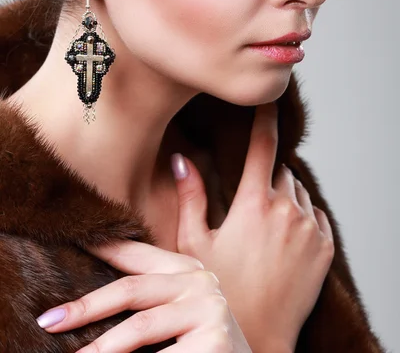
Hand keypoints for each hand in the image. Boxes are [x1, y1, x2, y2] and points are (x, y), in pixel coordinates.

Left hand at [36, 241, 251, 352]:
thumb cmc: (200, 337)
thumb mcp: (180, 303)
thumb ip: (150, 287)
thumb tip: (94, 284)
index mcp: (186, 267)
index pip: (136, 254)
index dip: (102, 247)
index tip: (71, 241)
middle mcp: (199, 281)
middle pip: (131, 290)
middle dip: (86, 307)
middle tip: (50, 321)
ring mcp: (209, 310)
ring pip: (139, 328)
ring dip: (101, 348)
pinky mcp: (214, 342)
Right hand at [171, 102, 334, 351]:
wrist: (258, 336)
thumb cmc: (221, 292)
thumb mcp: (195, 245)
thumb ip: (190, 197)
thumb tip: (182, 160)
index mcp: (254, 204)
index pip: (262, 147)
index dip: (265, 120)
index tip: (269, 104)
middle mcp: (287, 210)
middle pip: (280, 172)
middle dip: (266, 178)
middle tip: (248, 204)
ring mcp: (310, 229)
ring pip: (299, 192)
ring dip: (285, 196)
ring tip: (264, 226)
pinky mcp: (325, 247)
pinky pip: (317, 214)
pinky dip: (303, 216)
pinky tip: (284, 237)